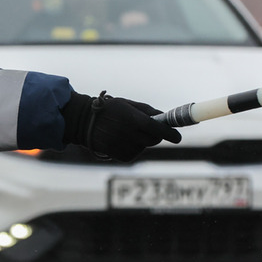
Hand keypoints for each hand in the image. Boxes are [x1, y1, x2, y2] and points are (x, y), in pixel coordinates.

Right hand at [62, 91, 180, 161]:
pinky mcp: (121, 157)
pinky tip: (121, 139)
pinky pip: (135, 153)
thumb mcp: (127, 104)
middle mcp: (129, 135)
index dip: (170, 133)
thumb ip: (148, 111)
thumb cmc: (109, 109)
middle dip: (156, 134)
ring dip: (142, 140)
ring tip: (126, 130)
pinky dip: (133, 147)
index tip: (178, 136)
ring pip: (144, 146)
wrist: (83, 122)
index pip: (158, 129)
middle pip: (154, 139)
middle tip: (148, 128)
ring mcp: (124, 147)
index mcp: (132, 119)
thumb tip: (166, 117)